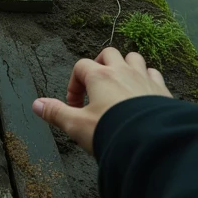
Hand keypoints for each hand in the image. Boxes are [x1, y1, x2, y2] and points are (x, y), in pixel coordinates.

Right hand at [32, 47, 171, 153]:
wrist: (152, 143)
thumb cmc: (112, 132)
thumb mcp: (77, 126)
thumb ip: (56, 113)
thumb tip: (36, 104)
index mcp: (99, 77)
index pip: (81, 67)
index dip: (74, 85)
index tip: (74, 106)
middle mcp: (122, 71)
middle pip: (109, 54)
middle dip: (100, 65)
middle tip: (96, 85)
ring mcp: (144, 78)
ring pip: (134, 58)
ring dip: (125, 66)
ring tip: (120, 84)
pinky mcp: (162, 90)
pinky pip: (154, 74)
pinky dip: (147, 79)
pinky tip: (143, 93)